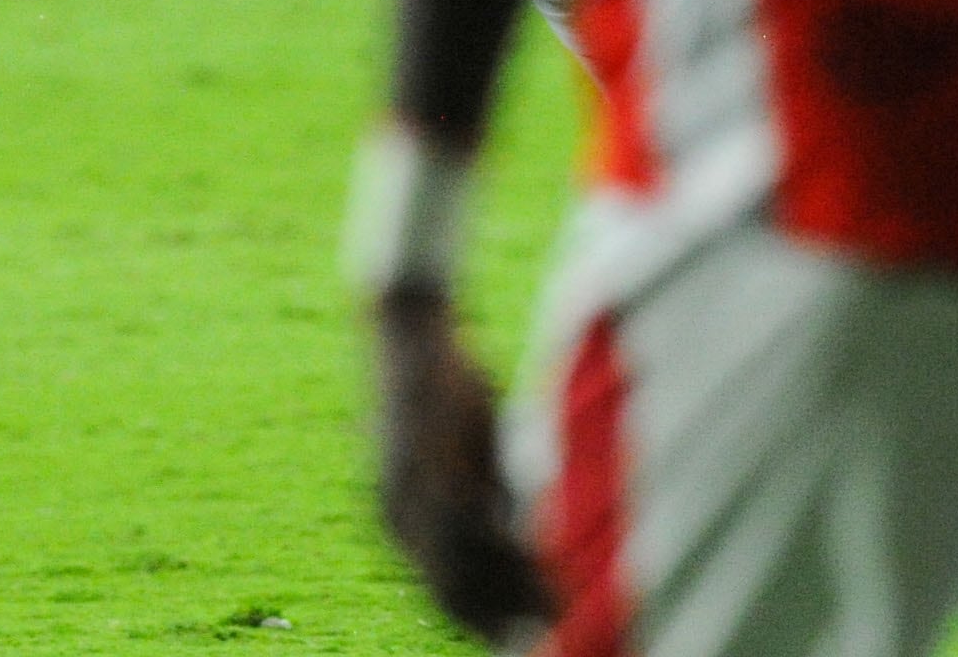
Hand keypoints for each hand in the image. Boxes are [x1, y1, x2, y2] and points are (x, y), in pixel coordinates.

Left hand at [373, 295, 550, 642]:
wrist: (411, 332)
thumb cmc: (448, 394)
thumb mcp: (471, 458)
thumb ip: (493, 501)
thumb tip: (530, 543)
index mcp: (402, 527)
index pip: (446, 599)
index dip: (489, 627)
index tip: (533, 642)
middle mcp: (396, 522)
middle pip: (452, 595)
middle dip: (504, 622)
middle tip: (557, 634)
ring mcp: (406, 495)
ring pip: (462, 567)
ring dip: (514, 592)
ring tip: (561, 607)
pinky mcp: (425, 463)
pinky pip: (466, 522)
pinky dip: (505, 547)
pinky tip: (538, 556)